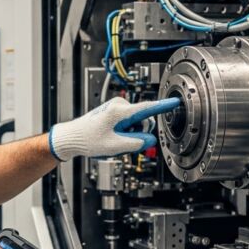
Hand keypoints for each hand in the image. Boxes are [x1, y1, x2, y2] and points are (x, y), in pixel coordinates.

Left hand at [48, 96, 180, 160]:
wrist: (72, 137)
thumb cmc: (88, 140)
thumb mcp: (114, 146)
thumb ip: (136, 143)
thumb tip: (150, 140)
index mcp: (120, 111)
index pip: (148, 109)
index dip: (164, 106)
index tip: (176, 101)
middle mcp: (120, 106)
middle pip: (142, 122)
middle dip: (135, 134)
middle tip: (117, 142)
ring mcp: (117, 108)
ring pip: (135, 125)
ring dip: (127, 136)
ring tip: (110, 140)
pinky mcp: (115, 113)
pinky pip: (128, 125)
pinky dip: (122, 134)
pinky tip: (109, 138)